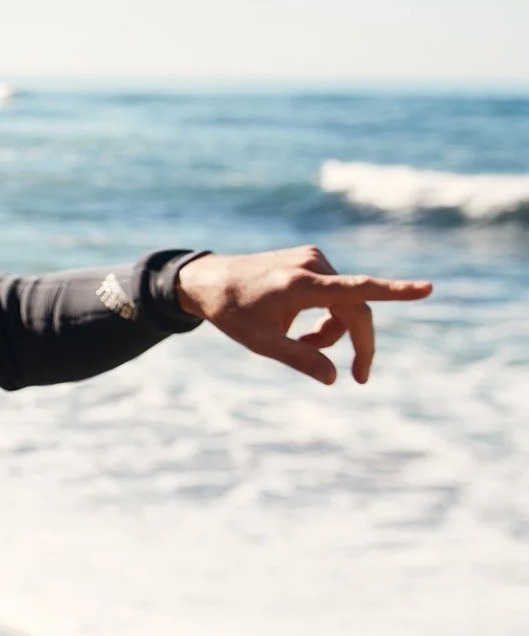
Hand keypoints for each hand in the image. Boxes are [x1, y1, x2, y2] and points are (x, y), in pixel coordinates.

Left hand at [175, 247, 432, 384]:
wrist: (208, 280)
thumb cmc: (231, 312)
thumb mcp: (260, 343)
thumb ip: (299, 359)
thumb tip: (334, 378)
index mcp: (300, 284)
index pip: (356, 289)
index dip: (395, 291)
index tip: (427, 289)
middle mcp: (312, 264)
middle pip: (356, 310)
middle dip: (356, 342)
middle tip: (359, 376)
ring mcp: (314, 258)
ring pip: (346, 304)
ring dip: (334, 330)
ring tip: (303, 344)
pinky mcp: (313, 258)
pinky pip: (336, 293)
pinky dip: (327, 315)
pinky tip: (300, 326)